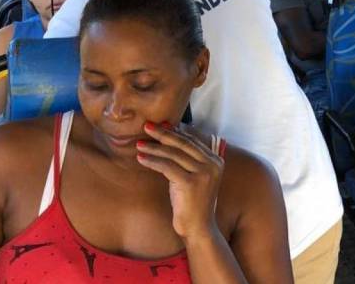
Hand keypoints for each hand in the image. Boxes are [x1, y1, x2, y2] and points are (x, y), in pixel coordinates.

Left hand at [136, 122, 223, 239]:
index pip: (191, 141)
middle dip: (163, 134)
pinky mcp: (192, 183)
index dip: (173, 132)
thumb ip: (184, 158)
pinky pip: (168, 167)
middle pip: (183, 144)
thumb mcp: (190, 176)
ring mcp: (204, 173)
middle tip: (146, 126)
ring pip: (174, 154)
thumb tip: (169, 134)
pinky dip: (153, 161)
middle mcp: (213, 164)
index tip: (157, 126)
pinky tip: (141, 159)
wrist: (198, 228)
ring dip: (154, 148)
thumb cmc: (191, 202)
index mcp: (216, 160)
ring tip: (139, 144)